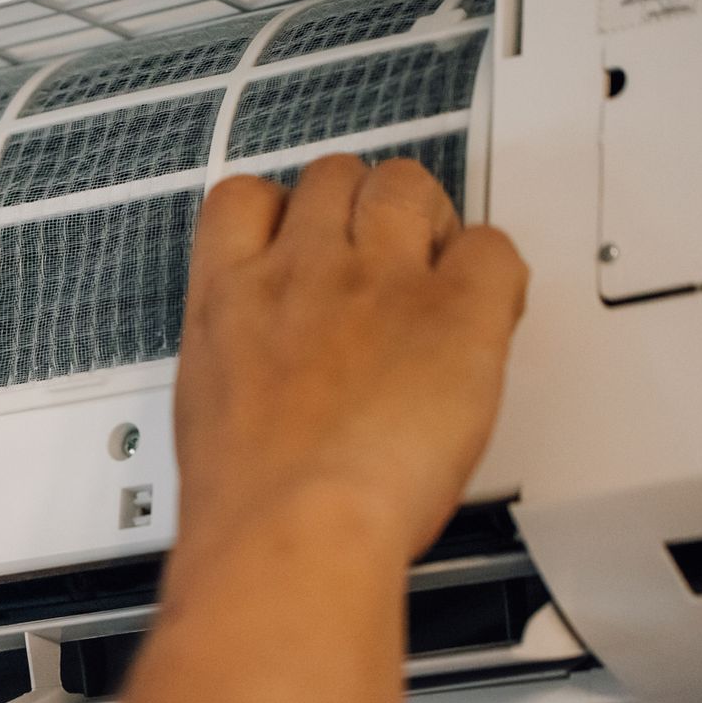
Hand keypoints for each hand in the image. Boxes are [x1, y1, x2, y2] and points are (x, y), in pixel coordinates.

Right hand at [175, 156, 527, 562]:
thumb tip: (266, 361)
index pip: (245, 198)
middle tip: (378, 261)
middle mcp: (304, 270)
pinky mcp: (455, 312)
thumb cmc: (249, 495)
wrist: (294, 526)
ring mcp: (380, 282)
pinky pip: (492, 247)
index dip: (279, 212)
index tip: (297, 240)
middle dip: (357, 210)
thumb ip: (244, 355)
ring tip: (432, 277)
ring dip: (422, 220)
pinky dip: (491, 271)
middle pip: (335, 176)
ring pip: (407, 186)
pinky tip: (480, 315)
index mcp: (231, 295)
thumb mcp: (209, 406)